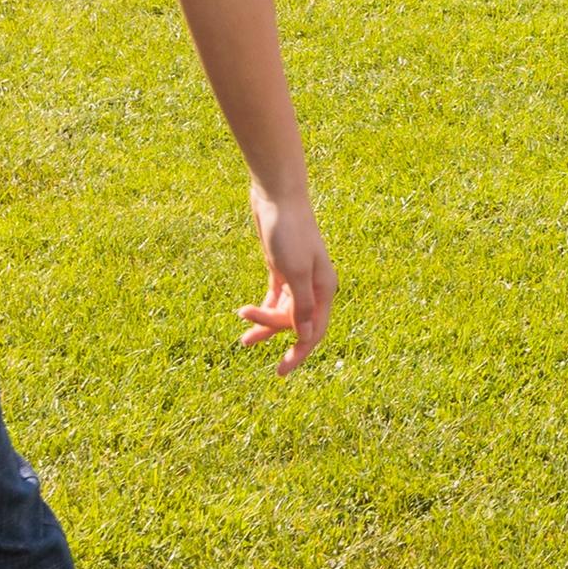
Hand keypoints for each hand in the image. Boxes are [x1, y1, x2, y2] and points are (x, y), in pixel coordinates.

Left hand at [243, 187, 332, 374]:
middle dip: (272, 334)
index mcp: (324, 289)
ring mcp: (297, 278)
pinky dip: (263, 309)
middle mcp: (314, 286)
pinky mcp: (282, 270)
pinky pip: (275, 299)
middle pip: (296, 323)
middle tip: (246, 343)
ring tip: (243, 338)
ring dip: (264, 324)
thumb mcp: (294, 272)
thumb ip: (302, 305)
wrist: (277, 197)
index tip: (281, 371)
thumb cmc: (289, 232)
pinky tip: (248, 315)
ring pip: (283, 313)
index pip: (314, 330)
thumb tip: (307, 335)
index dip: (299, 353)